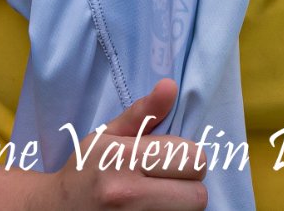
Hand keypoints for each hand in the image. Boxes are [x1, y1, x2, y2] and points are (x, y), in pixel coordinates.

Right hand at [35, 79, 210, 210]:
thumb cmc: (85, 171)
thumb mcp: (106, 135)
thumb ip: (143, 113)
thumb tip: (170, 86)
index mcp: (124, 158)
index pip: (192, 158)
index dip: (186, 157)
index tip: (167, 160)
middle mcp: (128, 194)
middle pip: (198, 194)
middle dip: (187, 186)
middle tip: (165, 182)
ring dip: (180, 206)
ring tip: (157, 198)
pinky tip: (150, 210)